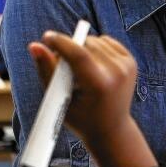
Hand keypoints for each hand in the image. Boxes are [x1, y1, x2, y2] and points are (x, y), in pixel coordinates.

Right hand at [30, 31, 155, 166]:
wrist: (112, 130)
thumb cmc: (81, 118)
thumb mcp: (59, 99)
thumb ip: (46, 71)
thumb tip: (34, 45)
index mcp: (100, 86)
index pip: (78, 55)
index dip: (61, 42)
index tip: (46, 37)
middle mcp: (117, 74)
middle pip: (86, 44)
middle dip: (70, 47)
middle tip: (61, 63)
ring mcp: (127, 67)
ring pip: (96, 40)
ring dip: (82, 47)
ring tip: (77, 69)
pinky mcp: (131, 62)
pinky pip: (107, 42)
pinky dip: (95, 47)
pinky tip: (91, 64)